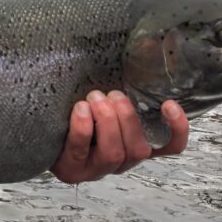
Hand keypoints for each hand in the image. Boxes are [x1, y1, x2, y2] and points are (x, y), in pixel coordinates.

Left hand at [50, 90, 188, 183]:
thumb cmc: (81, 111)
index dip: (177, 130)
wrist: (43, 130)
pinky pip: (81, 151)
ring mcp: (96, 169)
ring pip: (114, 153)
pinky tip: (80, 110)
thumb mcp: (106, 101)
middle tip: (112, 95)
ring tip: (94, 98)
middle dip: (126, 118)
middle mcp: (121, 162)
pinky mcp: (72, 168)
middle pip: (138, 149)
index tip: (168, 104)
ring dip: (106, 121)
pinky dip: (83, 128)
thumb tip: (138, 52)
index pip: (170, 147)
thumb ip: (122, 91)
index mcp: (135, 145)